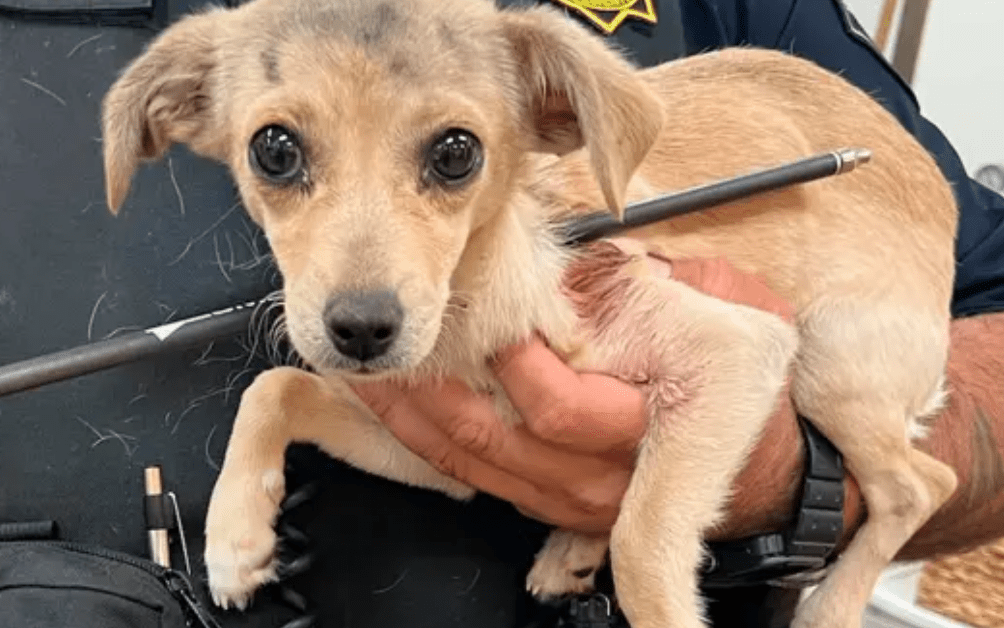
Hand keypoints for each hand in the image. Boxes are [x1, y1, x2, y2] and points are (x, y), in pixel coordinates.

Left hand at [353, 257, 805, 536]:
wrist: (769, 470)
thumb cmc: (745, 384)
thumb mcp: (722, 314)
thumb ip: (650, 286)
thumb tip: (572, 259)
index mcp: (644, 422)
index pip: (559, 407)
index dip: (512, 367)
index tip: (476, 319)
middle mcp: (598, 474)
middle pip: (495, 439)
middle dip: (431, 391)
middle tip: (390, 342)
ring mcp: (567, 497)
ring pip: (471, 464)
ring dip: (411, 418)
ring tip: (367, 372)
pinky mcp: (546, 504)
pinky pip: (473, 478)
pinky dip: (427, 442)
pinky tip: (396, 408)